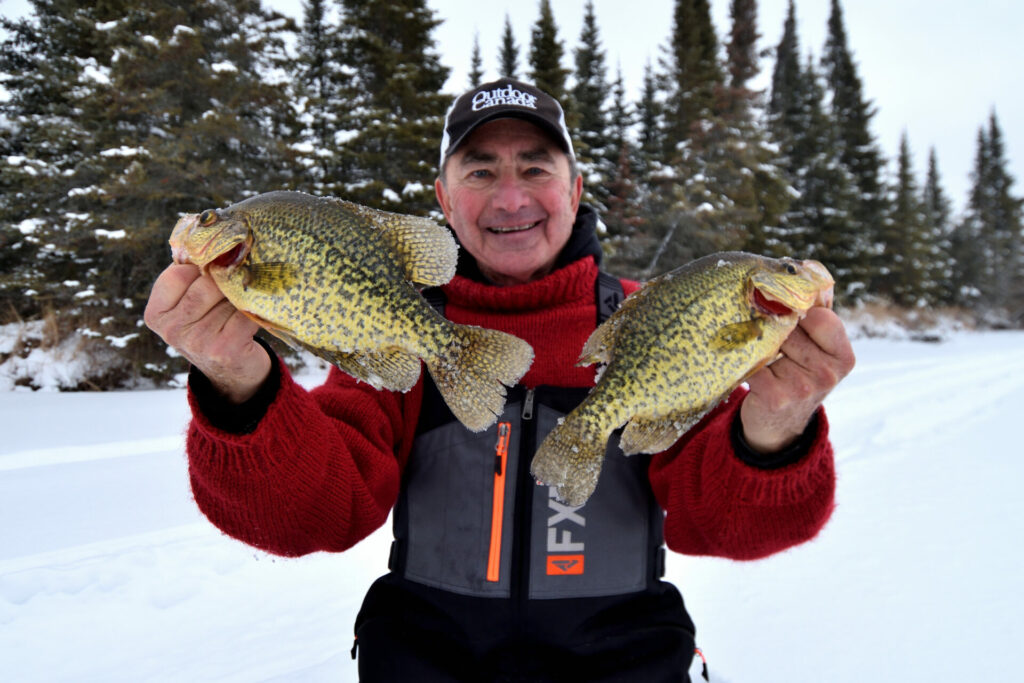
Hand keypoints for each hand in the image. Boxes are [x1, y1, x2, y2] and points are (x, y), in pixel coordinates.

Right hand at [144, 264, 271, 403]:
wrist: (231, 373)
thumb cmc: (210, 326)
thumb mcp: (188, 305)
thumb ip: (190, 278)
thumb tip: (212, 241)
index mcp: (156, 315)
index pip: (178, 274)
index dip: (199, 270)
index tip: (209, 276)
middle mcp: (172, 330)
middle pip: (206, 284)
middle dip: (225, 283)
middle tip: (233, 290)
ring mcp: (198, 341)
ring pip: (228, 297)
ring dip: (241, 297)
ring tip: (240, 306)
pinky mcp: (225, 349)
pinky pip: (246, 313)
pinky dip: (255, 310)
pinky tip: (252, 317)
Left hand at [739, 307, 855, 453]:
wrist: (779, 425)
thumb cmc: (797, 376)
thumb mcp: (817, 351)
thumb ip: (815, 318)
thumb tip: (800, 273)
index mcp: (843, 356)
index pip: (820, 317)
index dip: (798, 312)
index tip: (787, 317)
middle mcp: (828, 373)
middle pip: (789, 328)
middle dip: (774, 329)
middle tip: (769, 340)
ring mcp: (802, 386)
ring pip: (768, 343)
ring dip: (758, 345)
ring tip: (761, 357)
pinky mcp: (776, 396)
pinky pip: (751, 362)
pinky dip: (744, 363)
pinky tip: (749, 371)